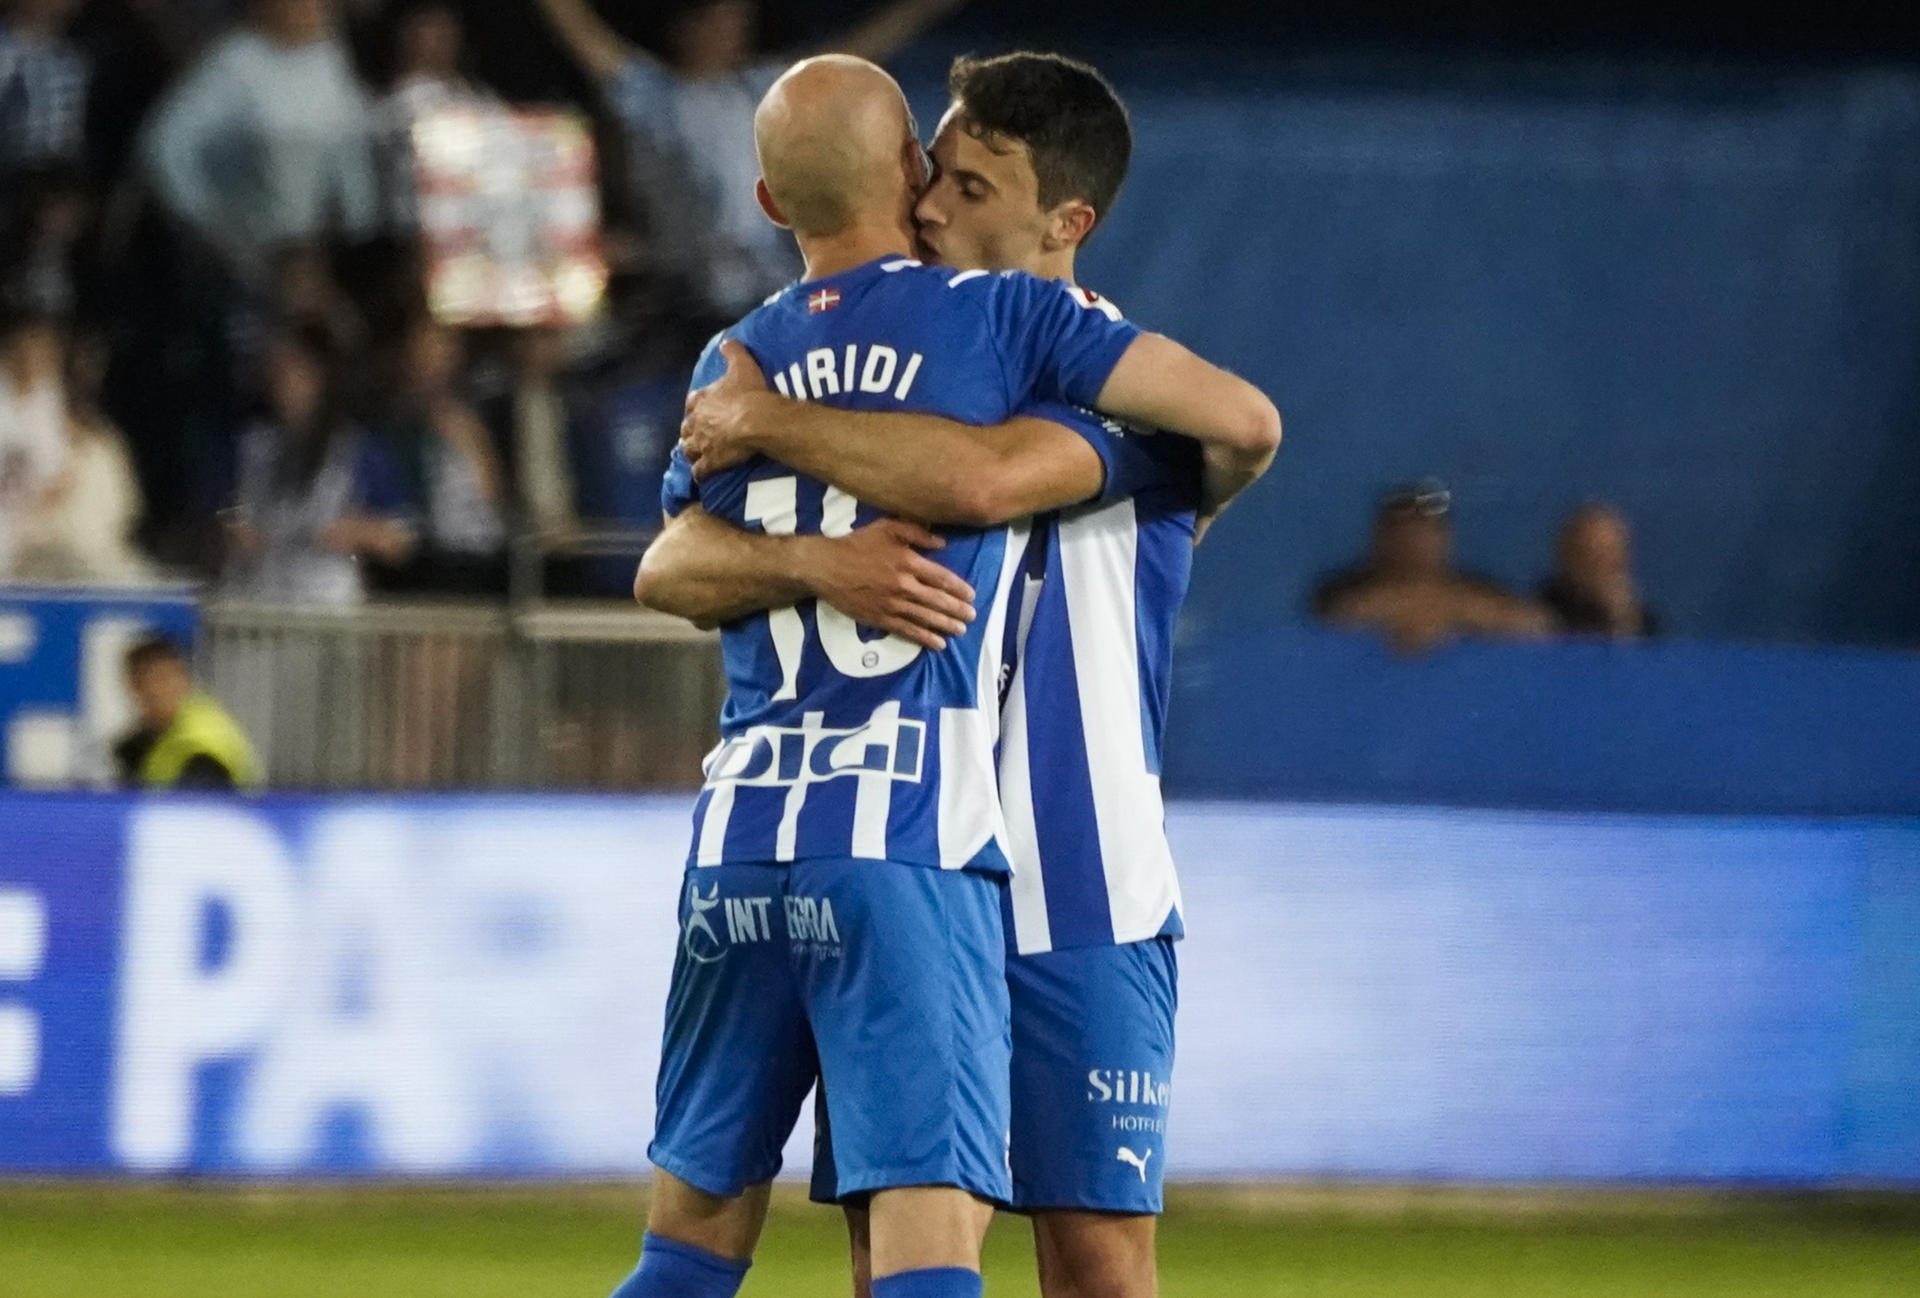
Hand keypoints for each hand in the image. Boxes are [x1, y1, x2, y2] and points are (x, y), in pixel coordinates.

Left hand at [681, 339, 777, 480]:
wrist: (754, 419)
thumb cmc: (748, 392)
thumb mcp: (741, 365)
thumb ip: (732, 352)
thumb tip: (726, 341)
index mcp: (703, 400)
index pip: (693, 402)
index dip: (695, 406)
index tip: (698, 409)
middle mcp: (697, 422)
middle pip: (687, 428)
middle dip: (690, 431)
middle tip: (696, 434)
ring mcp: (702, 444)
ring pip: (689, 450)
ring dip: (691, 452)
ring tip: (696, 455)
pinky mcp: (711, 462)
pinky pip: (700, 471)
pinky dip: (700, 474)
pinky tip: (702, 476)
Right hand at [799, 519, 976, 650]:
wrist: (825, 567)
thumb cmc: (857, 544)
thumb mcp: (887, 527)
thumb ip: (917, 533)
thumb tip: (942, 543)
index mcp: (908, 561)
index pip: (942, 577)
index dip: (959, 588)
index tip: (971, 595)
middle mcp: (904, 585)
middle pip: (938, 600)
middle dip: (958, 610)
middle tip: (972, 616)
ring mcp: (892, 604)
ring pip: (926, 617)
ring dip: (946, 625)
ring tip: (961, 631)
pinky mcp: (881, 618)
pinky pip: (908, 631)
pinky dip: (925, 638)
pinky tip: (938, 644)